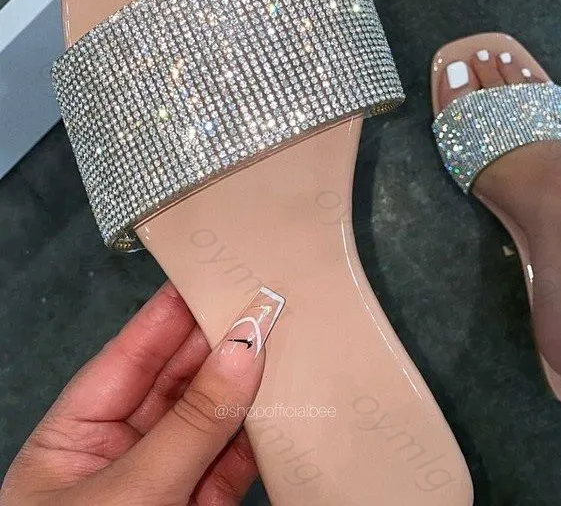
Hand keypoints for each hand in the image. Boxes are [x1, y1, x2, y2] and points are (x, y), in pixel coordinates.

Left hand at [0, 282, 265, 505]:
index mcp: (75, 435)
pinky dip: (267, 428)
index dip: (173, 310)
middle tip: (268, 299)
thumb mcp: (129, 492)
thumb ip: (192, 423)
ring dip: (252, 381)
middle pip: (180, 378)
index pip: (131, 354)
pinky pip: (238, 455)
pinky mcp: (206, 504)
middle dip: (223, 339)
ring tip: (291, 337)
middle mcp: (122, 450)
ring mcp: (167, 478)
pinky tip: (292, 396)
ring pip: (215, 413)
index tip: (215, 270)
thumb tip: (246, 347)